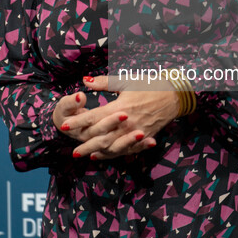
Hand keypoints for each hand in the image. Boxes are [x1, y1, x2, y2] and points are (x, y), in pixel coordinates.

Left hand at [52, 75, 179, 160]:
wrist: (173, 94)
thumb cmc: (148, 85)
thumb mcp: (125, 81)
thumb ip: (104, 83)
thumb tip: (84, 81)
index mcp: (120, 107)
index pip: (94, 117)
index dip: (78, 122)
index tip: (64, 125)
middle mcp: (127, 123)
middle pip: (101, 137)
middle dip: (85, 145)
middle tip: (72, 152)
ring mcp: (136, 132)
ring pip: (113, 147)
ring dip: (98, 152)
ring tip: (85, 156)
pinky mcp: (144, 137)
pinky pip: (127, 150)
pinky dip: (114, 154)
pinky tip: (104, 156)